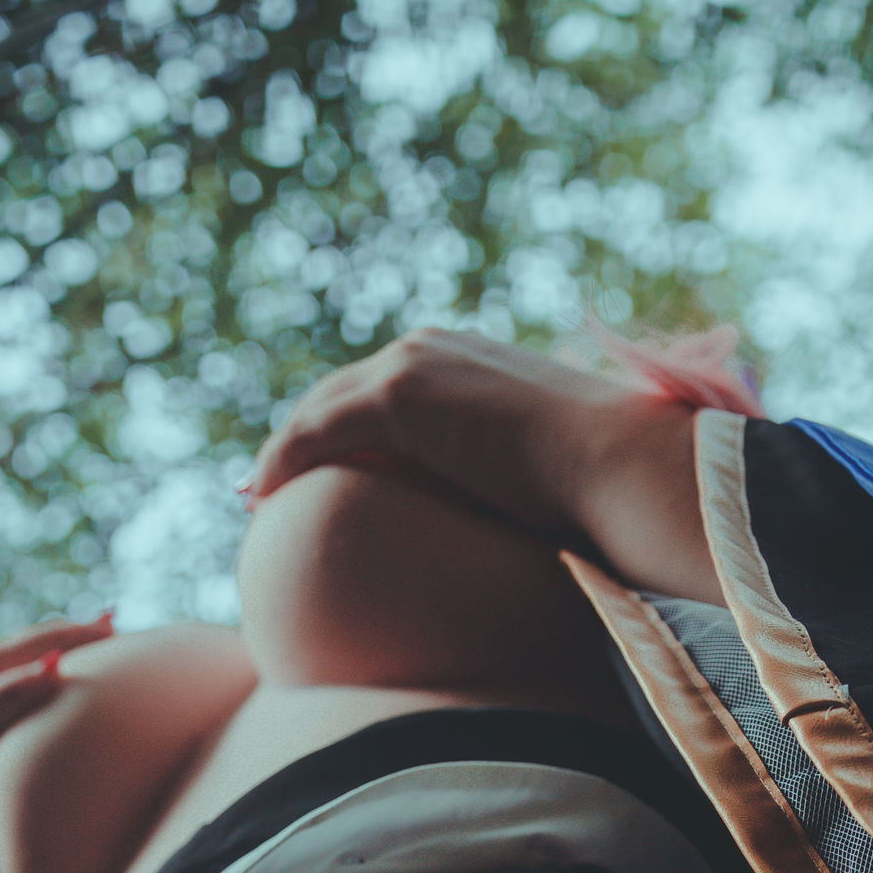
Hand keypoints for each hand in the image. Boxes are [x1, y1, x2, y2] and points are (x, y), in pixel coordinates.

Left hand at [248, 330, 723, 600]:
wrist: (618, 465)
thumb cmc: (599, 485)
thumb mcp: (542, 472)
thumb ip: (507, 476)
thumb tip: (510, 522)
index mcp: (462, 359)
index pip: (379, 390)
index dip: (337, 428)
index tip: (312, 470)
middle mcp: (431, 350)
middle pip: (337, 394)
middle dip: (298, 436)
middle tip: (263, 484)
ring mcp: (414, 365)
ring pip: (319, 409)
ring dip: (281, 453)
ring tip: (254, 497)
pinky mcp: (400, 397)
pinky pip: (316, 431)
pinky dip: (282, 463)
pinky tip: (260, 499)